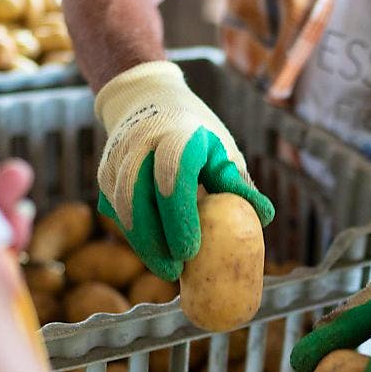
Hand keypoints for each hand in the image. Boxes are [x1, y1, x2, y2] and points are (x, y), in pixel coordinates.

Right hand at [95, 62, 273, 280]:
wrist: (147, 99)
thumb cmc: (195, 132)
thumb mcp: (220, 148)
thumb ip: (237, 183)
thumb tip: (265, 217)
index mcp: (176, 135)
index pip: (172, 176)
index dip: (178, 217)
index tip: (190, 251)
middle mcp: (140, 144)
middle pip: (138, 197)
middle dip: (154, 240)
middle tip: (175, 272)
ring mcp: (117, 158)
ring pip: (122, 207)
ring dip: (142, 242)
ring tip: (166, 268)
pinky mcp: (104, 173)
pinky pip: (115, 210)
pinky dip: (133, 234)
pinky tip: (152, 252)